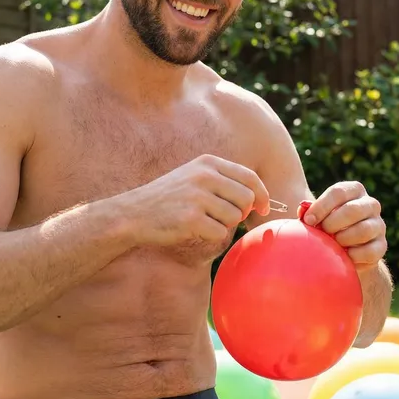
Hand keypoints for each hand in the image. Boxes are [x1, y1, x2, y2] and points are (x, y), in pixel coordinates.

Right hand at [123, 154, 271, 246]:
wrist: (134, 213)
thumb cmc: (168, 198)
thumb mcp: (194, 177)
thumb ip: (224, 182)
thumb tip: (257, 199)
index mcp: (207, 163)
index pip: (249, 177)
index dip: (262, 194)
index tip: (263, 208)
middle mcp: (204, 176)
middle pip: (246, 198)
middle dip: (242, 213)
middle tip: (226, 218)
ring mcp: (197, 197)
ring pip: (234, 217)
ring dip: (223, 224)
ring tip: (201, 221)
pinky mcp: (191, 218)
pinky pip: (220, 233)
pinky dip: (210, 235)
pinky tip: (192, 229)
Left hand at [297, 181, 386, 268]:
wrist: (347, 249)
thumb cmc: (327, 226)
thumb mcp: (318, 215)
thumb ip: (309, 211)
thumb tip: (303, 208)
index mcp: (353, 190)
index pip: (338, 192)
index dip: (321, 207)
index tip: (308, 221)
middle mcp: (370, 204)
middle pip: (352, 210)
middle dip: (332, 224)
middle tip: (322, 233)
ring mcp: (378, 225)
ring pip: (363, 230)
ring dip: (342, 240)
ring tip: (332, 244)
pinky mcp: (382, 246)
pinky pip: (369, 252)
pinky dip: (352, 256)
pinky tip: (343, 256)